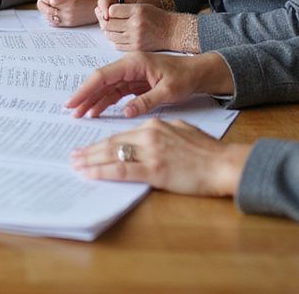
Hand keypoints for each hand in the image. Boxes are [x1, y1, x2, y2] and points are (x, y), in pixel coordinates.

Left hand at [35, 0, 98, 26]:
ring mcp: (67, 19)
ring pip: (47, 16)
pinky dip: (48, 15)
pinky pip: (52, 22)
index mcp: (69, 0)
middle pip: (45, 8)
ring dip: (44, 8)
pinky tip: (53, 8)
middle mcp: (67, 11)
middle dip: (42, 0)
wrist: (98, 5)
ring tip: (49, 1)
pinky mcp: (68, 24)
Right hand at [65, 52, 230, 118]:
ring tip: (81, 115)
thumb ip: (146, 101)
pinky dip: (106, 102)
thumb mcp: (169, 91)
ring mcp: (131, 74)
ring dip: (94, 100)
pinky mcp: (135, 82)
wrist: (200, 73)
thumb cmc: (186, 77)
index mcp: (134, 62)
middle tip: (71, 111)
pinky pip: (116, 92)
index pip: (103, 76)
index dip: (85, 89)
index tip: (72, 102)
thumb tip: (125, 112)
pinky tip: (97, 111)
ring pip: (106, 88)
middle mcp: (129, 66)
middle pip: (100, 81)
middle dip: (85, 96)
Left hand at [70, 118, 250, 196]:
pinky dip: (101, 172)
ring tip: (76, 165)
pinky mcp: (154, 169)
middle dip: (90, 150)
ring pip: (112, 154)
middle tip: (74, 155)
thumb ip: (162, 132)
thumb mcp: (181, 131)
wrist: (224, 164)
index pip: (121, 133)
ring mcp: (150, 151)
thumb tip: (148, 138)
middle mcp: (149, 134)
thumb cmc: (208, 151)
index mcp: (155, 125)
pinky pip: (121, 170)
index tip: (89, 147)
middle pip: (111, 141)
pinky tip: (89, 174)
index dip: (102, 141)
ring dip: (90, 160)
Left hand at [96, 0, 176, 50]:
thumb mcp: (142, 6)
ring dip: (110, 32)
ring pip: (110, 35)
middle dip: (106, 22)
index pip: (111, 10)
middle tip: (110, 21)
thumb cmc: (156, 17)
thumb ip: (124, 8)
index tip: (112, 12)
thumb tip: (105, 13)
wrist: (172, 31)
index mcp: (137, 10)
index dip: (109, 11)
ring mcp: (135, 37)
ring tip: (116, 28)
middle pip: (108, 24)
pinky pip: (117, 45)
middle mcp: (136, 24)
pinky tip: (123, 36)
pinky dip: (116, 41)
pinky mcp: (136, 48)